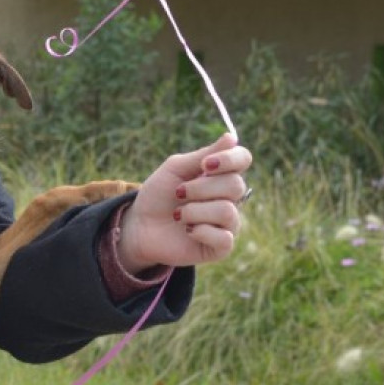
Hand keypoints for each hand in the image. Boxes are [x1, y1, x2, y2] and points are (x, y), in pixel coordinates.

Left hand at [118, 133, 250, 271]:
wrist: (140, 225)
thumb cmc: (159, 194)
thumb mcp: (176, 169)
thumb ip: (204, 154)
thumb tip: (232, 137)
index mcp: (221, 175)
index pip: (243, 159)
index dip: (229, 159)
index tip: (205, 165)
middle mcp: (230, 198)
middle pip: (235, 185)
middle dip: (201, 188)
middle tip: (179, 192)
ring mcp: (228, 223)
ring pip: (227, 211)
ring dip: (194, 211)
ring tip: (179, 215)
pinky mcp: (221, 247)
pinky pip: (224, 238)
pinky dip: (200, 231)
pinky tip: (187, 230)